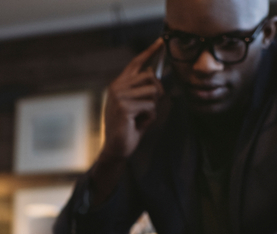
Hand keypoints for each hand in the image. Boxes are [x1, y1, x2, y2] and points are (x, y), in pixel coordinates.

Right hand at [101, 38, 164, 159]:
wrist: (115, 149)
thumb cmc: (128, 128)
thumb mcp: (135, 105)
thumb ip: (142, 90)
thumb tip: (154, 74)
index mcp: (118, 84)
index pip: (136, 63)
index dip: (150, 52)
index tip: (161, 42)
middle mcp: (117, 87)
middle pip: (150, 77)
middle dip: (157, 92)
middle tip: (150, 107)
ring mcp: (119, 97)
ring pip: (153, 92)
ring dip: (153, 107)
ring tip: (141, 117)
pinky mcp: (124, 108)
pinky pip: (150, 107)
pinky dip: (149, 118)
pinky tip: (138, 124)